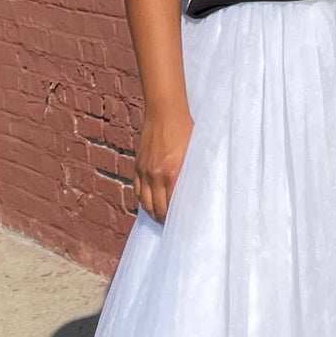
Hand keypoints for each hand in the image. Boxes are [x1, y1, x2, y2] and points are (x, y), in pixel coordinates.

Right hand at [136, 102, 194, 223]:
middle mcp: (155, 175)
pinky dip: (143, 199)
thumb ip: (193, 172)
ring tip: (159, 218)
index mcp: (171, 173)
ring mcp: (144, 170)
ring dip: (151, 212)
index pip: (171, 205)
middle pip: (156, 208)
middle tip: (171, 225)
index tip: (181, 223)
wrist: (164, 111)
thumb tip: (197, 190)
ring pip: (144, 201)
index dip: (175, 217)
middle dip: (163, 219)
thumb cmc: (185, 129)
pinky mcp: (139, 165)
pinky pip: (138, 189)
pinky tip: (150, 202)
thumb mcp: (195, 152)